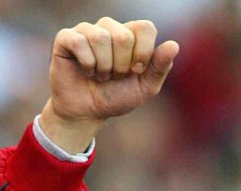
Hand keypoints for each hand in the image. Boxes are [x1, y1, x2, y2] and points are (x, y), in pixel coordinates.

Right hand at [39, 19, 178, 151]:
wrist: (87, 114)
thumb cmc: (115, 98)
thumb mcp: (144, 88)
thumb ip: (160, 68)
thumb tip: (174, 45)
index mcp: (130, 35)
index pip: (145, 27)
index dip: (143, 52)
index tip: (136, 71)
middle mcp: (109, 27)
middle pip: (124, 36)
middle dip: (121, 66)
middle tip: (114, 76)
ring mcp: (87, 30)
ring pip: (101, 37)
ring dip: (103, 67)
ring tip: (100, 76)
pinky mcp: (67, 38)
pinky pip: (80, 42)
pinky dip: (87, 64)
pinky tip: (85, 71)